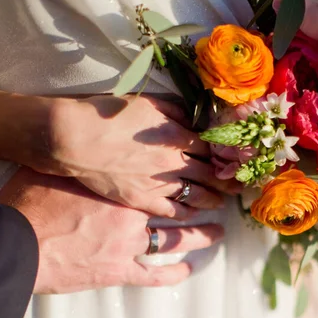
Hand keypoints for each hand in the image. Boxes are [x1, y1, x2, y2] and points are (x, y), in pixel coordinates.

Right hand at [0, 168, 224, 292]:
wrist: (22, 242)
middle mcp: (132, 215)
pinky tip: (188, 271)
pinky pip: (152, 275)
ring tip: (217, 231)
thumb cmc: (36, 201)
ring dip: (199, 236)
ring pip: (174, 239)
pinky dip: (172, 274)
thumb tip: (103, 143)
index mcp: (123, 187)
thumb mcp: (63, 169)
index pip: (166, 175)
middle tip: (222, 198)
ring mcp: (128, 245)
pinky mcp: (118, 272)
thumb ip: (89, 161)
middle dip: (204, 201)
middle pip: (179, 205)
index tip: (207, 167)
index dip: (190, 171)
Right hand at [41, 94, 240, 218]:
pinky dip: (187, 212)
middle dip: (228, 181)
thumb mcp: (147, 103)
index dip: (227, 156)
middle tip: (240, 187)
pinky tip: (195, 214)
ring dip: (212, 199)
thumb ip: (176, 112)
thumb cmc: (109, 116)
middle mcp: (174, 162)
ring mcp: (159, 184)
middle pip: (210, 173)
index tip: (239, 161)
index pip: (212, 148)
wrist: (77, 139)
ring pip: (196, 195)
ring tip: (222, 202)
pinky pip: (173, 210)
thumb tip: (195, 120)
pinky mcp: (142, 200)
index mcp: (177, 135)